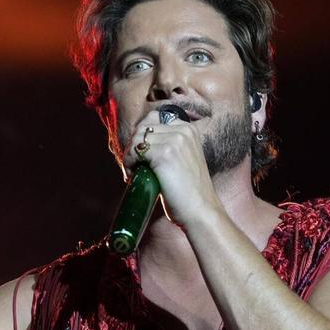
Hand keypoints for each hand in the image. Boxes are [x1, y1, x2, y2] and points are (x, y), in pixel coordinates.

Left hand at [121, 109, 220, 226]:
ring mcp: (174, 140)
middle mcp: (183, 130)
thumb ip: (169, 147)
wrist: (201, 211)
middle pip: (142, 128)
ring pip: (136, 140)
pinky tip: (133, 176)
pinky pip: (135, 152)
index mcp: (189, 129)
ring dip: (129, 156)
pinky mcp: (164, 154)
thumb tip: (140, 145)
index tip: (140, 155)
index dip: (142, 136)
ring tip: (134, 173)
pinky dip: (128, 164)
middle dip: (133, 147)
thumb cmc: (189, 192)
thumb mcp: (183, 160)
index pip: (154, 118)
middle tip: (133, 167)